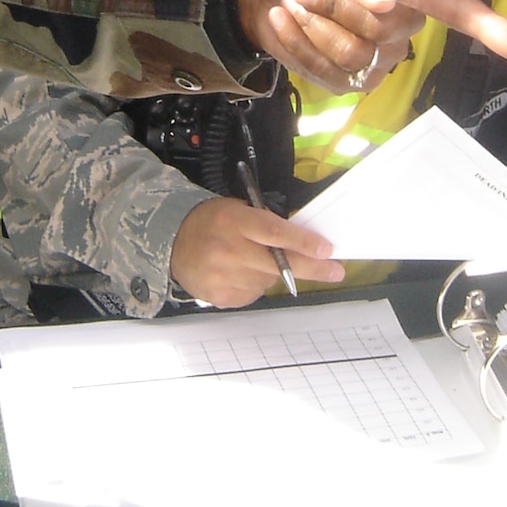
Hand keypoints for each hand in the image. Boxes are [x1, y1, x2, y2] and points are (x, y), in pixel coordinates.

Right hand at [171, 196, 343, 307]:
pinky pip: (254, 294)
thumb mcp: (236, 210)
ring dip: (272, 273)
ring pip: (268, 281)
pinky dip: (254, 285)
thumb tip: (303, 241)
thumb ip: (265, 224)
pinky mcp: (221, 296)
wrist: (171, 243)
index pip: (274, 233)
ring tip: (251, 260)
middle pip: (278, 263)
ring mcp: (223, 276)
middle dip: (311, 268)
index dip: (303, 243)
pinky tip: (239, 273)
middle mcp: (227, 250)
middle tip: (335, 271)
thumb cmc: (210, 223)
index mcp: (233, 221)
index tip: (327, 250)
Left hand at [235, 0, 506, 94]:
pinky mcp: (349, 82)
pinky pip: (327, 73)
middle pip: (382, 30)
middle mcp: (402, 26)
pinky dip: (298, 44)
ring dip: (313, 25)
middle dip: (335, 5)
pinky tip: (289, 23)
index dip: (487, 28)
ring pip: (352, 54)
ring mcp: (378, 59)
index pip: (457, 10)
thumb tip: (383, 1)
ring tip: (297, 3)